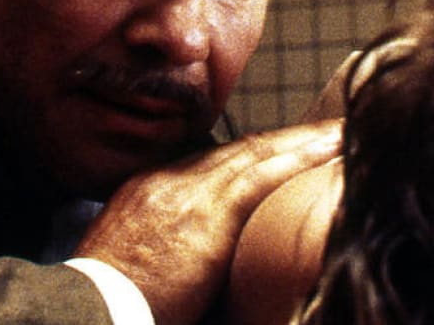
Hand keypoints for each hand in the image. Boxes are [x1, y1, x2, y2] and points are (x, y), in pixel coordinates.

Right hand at [72, 119, 341, 324]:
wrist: (92, 307)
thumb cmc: (109, 301)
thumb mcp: (129, 261)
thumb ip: (160, 247)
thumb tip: (186, 262)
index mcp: (149, 190)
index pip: (211, 162)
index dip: (251, 154)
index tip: (279, 150)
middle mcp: (170, 179)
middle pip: (240, 150)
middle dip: (284, 139)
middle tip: (325, 128)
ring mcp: (189, 191)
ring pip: (260, 152)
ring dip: (305, 140)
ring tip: (341, 130)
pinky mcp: (209, 211)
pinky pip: (266, 174)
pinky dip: (303, 156)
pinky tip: (333, 148)